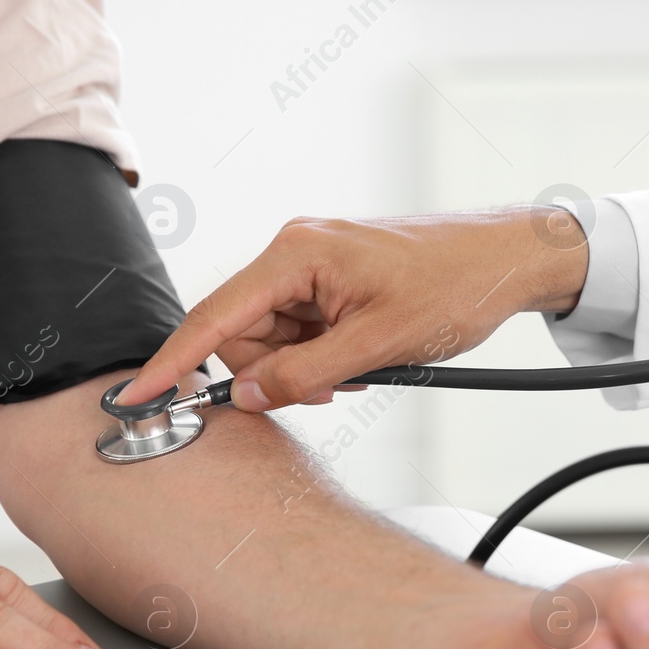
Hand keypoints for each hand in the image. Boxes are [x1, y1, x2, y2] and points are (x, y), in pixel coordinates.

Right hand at [119, 208, 588, 410]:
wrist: (508, 262)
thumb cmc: (455, 285)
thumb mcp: (380, 344)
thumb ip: (305, 374)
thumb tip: (245, 394)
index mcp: (296, 254)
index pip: (214, 315)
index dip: (174, 360)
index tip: (140, 394)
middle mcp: (294, 254)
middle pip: (241, 335)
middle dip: (274, 372)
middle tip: (331, 385)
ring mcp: (312, 268)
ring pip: (272, 341)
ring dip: (303, 368)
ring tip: (361, 365)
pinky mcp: (330, 283)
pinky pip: (301, 334)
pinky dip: (322, 357)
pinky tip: (361, 356)